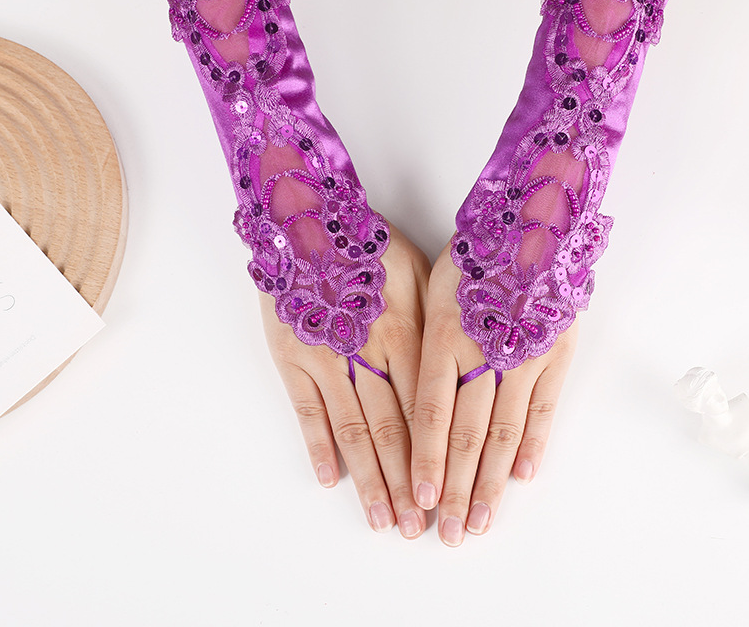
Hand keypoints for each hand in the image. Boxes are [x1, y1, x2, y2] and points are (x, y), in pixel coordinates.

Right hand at [260, 222, 430, 538]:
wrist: (306, 218)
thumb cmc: (369, 243)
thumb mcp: (418, 272)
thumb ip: (435, 324)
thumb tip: (457, 373)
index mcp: (404, 333)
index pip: (427, 411)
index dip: (438, 458)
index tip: (448, 495)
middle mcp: (367, 353)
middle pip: (393, 431)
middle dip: (407, 483)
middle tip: (418, 529)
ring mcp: (326, 358)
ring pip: (354, 430)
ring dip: (369, 479)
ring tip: (382, 520)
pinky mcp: (292, 357)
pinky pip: (307, 411)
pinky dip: (319, 448)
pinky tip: (331, 481)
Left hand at [411, 241, 576, 545]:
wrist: (528, 221)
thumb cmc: (469, 251)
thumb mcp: (428, 286)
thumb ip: (420, 339)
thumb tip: (403, 386)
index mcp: (443, 337)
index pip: (429, 413)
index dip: (423, 460)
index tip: (417, 499)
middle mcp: (482, 354)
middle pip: (465, 433)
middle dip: (454, 487)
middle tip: (448, 533)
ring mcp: (522, 356)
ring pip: (503, 430)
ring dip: (490, 480)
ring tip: (481, 520)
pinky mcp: (554, 353)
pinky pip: (543, 407)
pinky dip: (532, 443)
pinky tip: (522, 476)